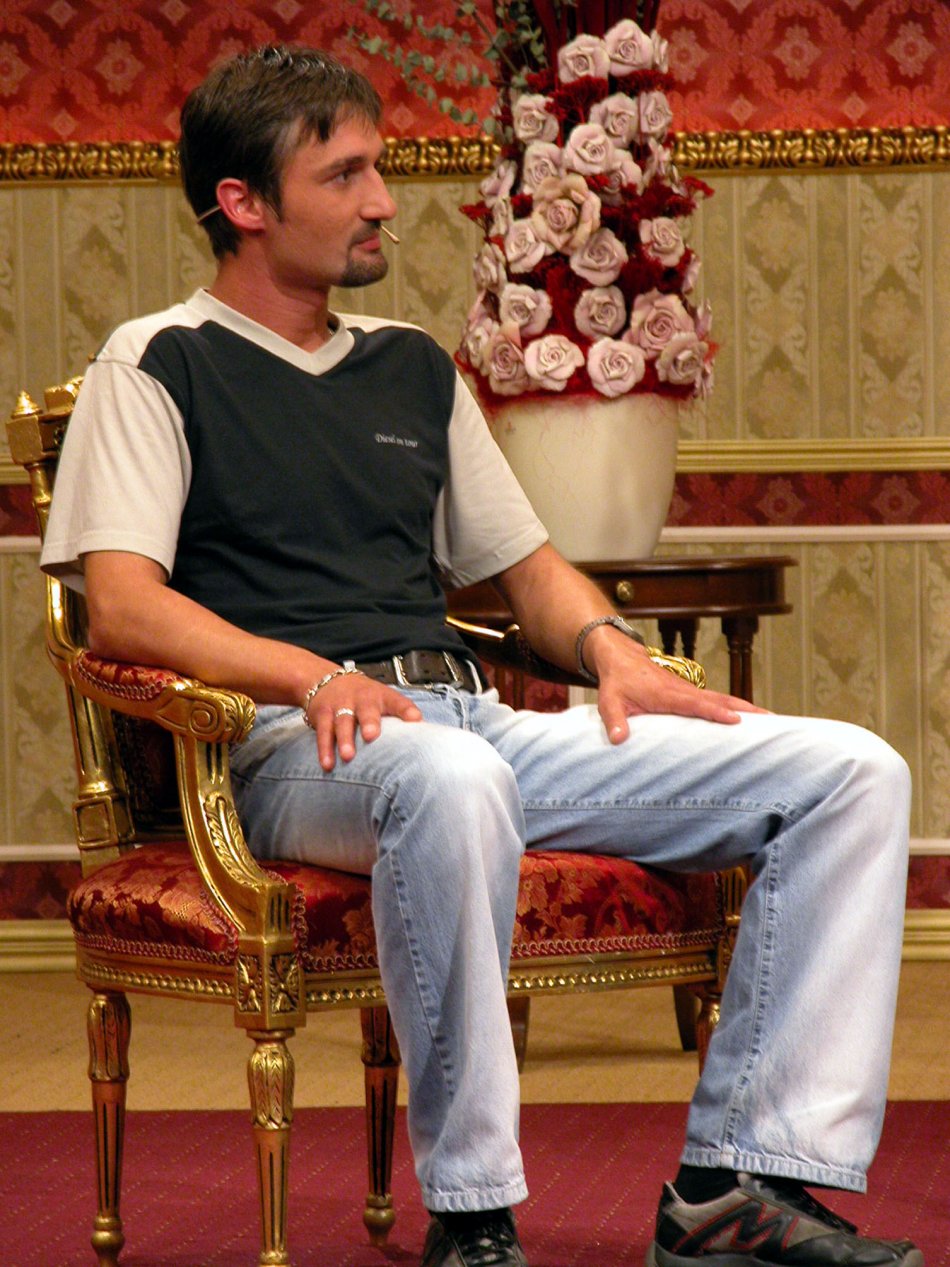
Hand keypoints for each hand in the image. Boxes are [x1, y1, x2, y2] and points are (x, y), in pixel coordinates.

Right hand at [305, 673, 422, 769]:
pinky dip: (324, 749)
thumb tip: (425, 744)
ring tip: (348, 756)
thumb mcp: (383, 701)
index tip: (415, 720)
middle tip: (371, 735)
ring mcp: (341, 705)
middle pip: (367, 709)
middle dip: (369, 722)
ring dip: (344, 739)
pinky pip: (323, 732)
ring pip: (343, 722)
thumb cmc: (363, 697)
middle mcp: (362, 699)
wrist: (324, 679)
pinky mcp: (323, 714)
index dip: (407, 710)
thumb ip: (400, 718)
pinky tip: (327, 764)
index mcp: (382, 697)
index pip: (398, 702)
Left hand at [585, 626, 767, 743]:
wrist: (620, 656)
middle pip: (719, 699)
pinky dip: (734, 706)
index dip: (715, 712)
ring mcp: (688, 689)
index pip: (695, 703)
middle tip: (770, 720)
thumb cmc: (616, 680)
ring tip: (770, 719)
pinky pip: (715, 699)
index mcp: (666, 693)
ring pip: (721, 698)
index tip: (736, 720)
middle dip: (745, 709)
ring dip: (745, 707)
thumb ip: (614, 721)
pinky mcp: (689, 692)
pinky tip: (748, 717)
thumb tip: (618, 740)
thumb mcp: (609, 701)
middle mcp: (683, 689)